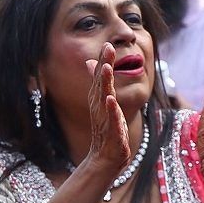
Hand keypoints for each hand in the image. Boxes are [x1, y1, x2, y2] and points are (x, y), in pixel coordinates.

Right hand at [80, 44, 129, 180]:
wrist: (105, 159)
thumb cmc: (107, 130)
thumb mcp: (103, 104)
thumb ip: (98, 84)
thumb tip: (91, 63)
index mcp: (99, 101)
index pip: (100, 78)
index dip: (103, 61)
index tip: (107, 43)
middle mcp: (99, 107)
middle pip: (100, 83)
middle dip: (104, 65)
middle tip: (107, 47)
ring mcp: (105, 119)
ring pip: (104, 98)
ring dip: (105, 83)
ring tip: (106, 67)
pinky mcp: (112, 132)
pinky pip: (111, 119)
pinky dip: (110, 109)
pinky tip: (110, 99)